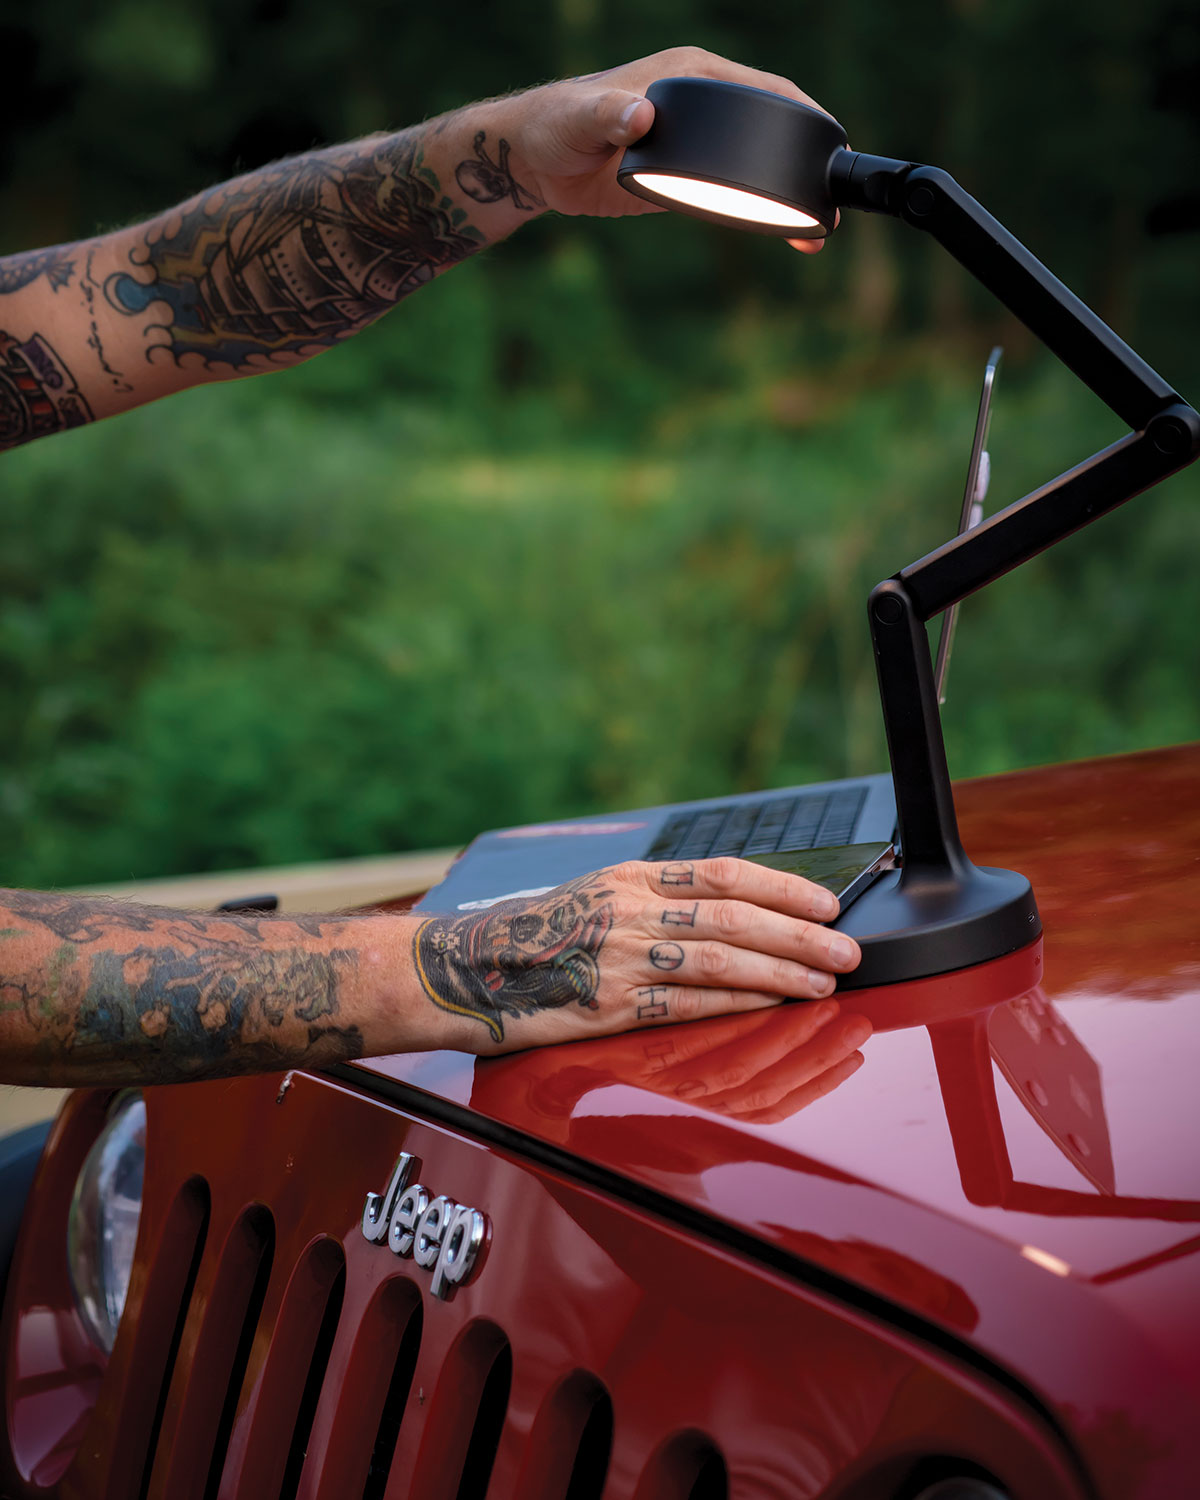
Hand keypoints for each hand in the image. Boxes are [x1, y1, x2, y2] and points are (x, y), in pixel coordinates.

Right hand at [410, 856, 861, 1052]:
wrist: (467, 969)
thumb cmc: (539, 935)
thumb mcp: (598, 895)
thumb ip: (658, 899)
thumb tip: (736, 910)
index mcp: (632, 877)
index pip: (724, 873)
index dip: (784, 887)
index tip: (828, 902)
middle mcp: (630, 910)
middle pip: (734, 917)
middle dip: (800, 933)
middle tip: (847, 949)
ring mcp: (619, 957)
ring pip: (720, 960)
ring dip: (782, 971)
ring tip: (825, 981)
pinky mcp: (609, 1006)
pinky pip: (688, 1003)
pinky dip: (738, 1003)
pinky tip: (773, 1005)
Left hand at [496, 45, 831, 251]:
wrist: (537, 161)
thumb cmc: (555, 125)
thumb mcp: (580, 119)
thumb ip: (608, 113)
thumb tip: (641, 112)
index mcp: (691, 74)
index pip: (763, 87)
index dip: (799, 114)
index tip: (827, 145)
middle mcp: (704, 101)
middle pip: (772, 126)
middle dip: (806, 161)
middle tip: (831, 203)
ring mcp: (700, 139)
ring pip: (760, 162)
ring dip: (790, 195)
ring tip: (817, 234)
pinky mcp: (689, 174)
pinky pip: (735, 190)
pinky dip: (762, 212)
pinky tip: (787, 240)